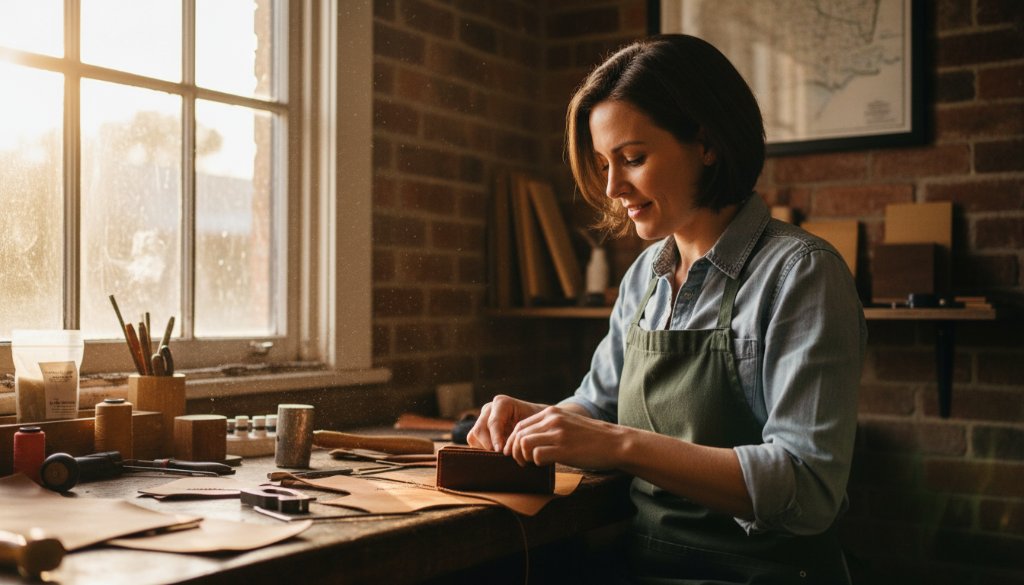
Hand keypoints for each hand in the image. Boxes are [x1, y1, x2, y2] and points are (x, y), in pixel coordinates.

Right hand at [466, 395, 545, 451]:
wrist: (538, 425)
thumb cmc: (539, 425)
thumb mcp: (534, 427)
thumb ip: (521, 434)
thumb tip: (507, 450)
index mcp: (502, 403)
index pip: (493, 422)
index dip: (496, 438)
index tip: (500, 451)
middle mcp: (489, 409)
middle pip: (479, 429)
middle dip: (488, 445)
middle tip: (500, 457)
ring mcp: (482, 419)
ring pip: (474, 436)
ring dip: (485, 448)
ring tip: (500, 457)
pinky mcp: (480, 430)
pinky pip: (474, 442)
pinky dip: (483, 451)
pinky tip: (497, 455)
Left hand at [504, 406, 625, 469]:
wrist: (615, 442)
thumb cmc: (592, 438)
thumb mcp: (568, 424)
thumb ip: (550, 427)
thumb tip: (529, 441)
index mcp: (552, 413)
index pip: (521, 425)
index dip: (513, 441)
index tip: (515, 453)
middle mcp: (552, 420)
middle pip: (518, 434)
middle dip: (514, 451)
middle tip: (521, 463)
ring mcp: (558, 433)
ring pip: (524, 444)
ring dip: (523, 457)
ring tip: (531, 464)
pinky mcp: (563, 448)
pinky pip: (536, 455)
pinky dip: (536, 463)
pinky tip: (546, 465)